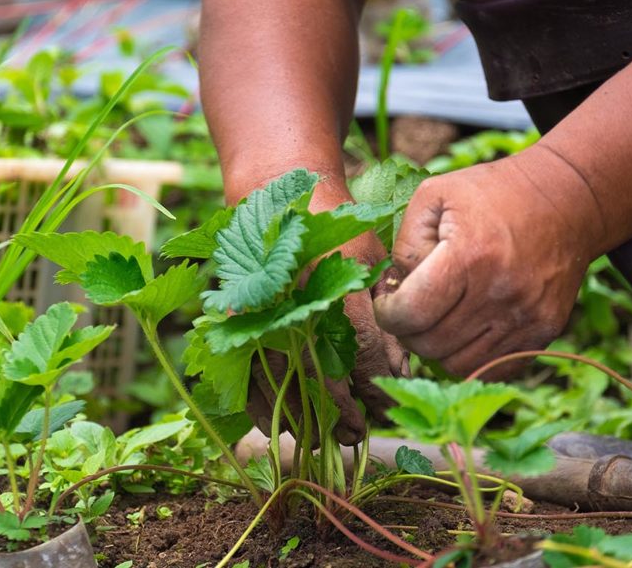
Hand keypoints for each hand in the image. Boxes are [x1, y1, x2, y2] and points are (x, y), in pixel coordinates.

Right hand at [247, 233, 408, 445]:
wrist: (272, 191)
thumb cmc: (332, 223)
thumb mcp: (370, 257)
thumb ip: (385, 312)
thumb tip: (399, 370)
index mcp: (334, 280)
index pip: (361, 349)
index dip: (374, 388)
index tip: (384, 409)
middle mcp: (294, 299)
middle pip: (318, 373)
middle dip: (340, 413)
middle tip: (357, 435)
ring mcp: (258, 310)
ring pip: (279, 380)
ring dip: (302, 418)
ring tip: (322, 441)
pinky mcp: (232, 318)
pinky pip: (243, 372)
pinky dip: (259, 406)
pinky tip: (276, 426)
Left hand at [374, 150, 600, 376]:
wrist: (568, 199)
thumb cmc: (493, 193)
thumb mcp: (435, 195)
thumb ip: (405, 243)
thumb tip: (397, 289)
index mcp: (470, 256)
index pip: (411, 313)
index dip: (387, 313)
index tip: (387, 302)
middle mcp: (501, 292)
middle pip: (430, 344)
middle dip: (408, 331)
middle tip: (410, 309)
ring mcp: (526, 317)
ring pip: (457, 365)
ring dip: (437, 348)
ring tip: (436, 319)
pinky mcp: (544, 331)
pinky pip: (492, 367)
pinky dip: (470, 356)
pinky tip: (464, 329)